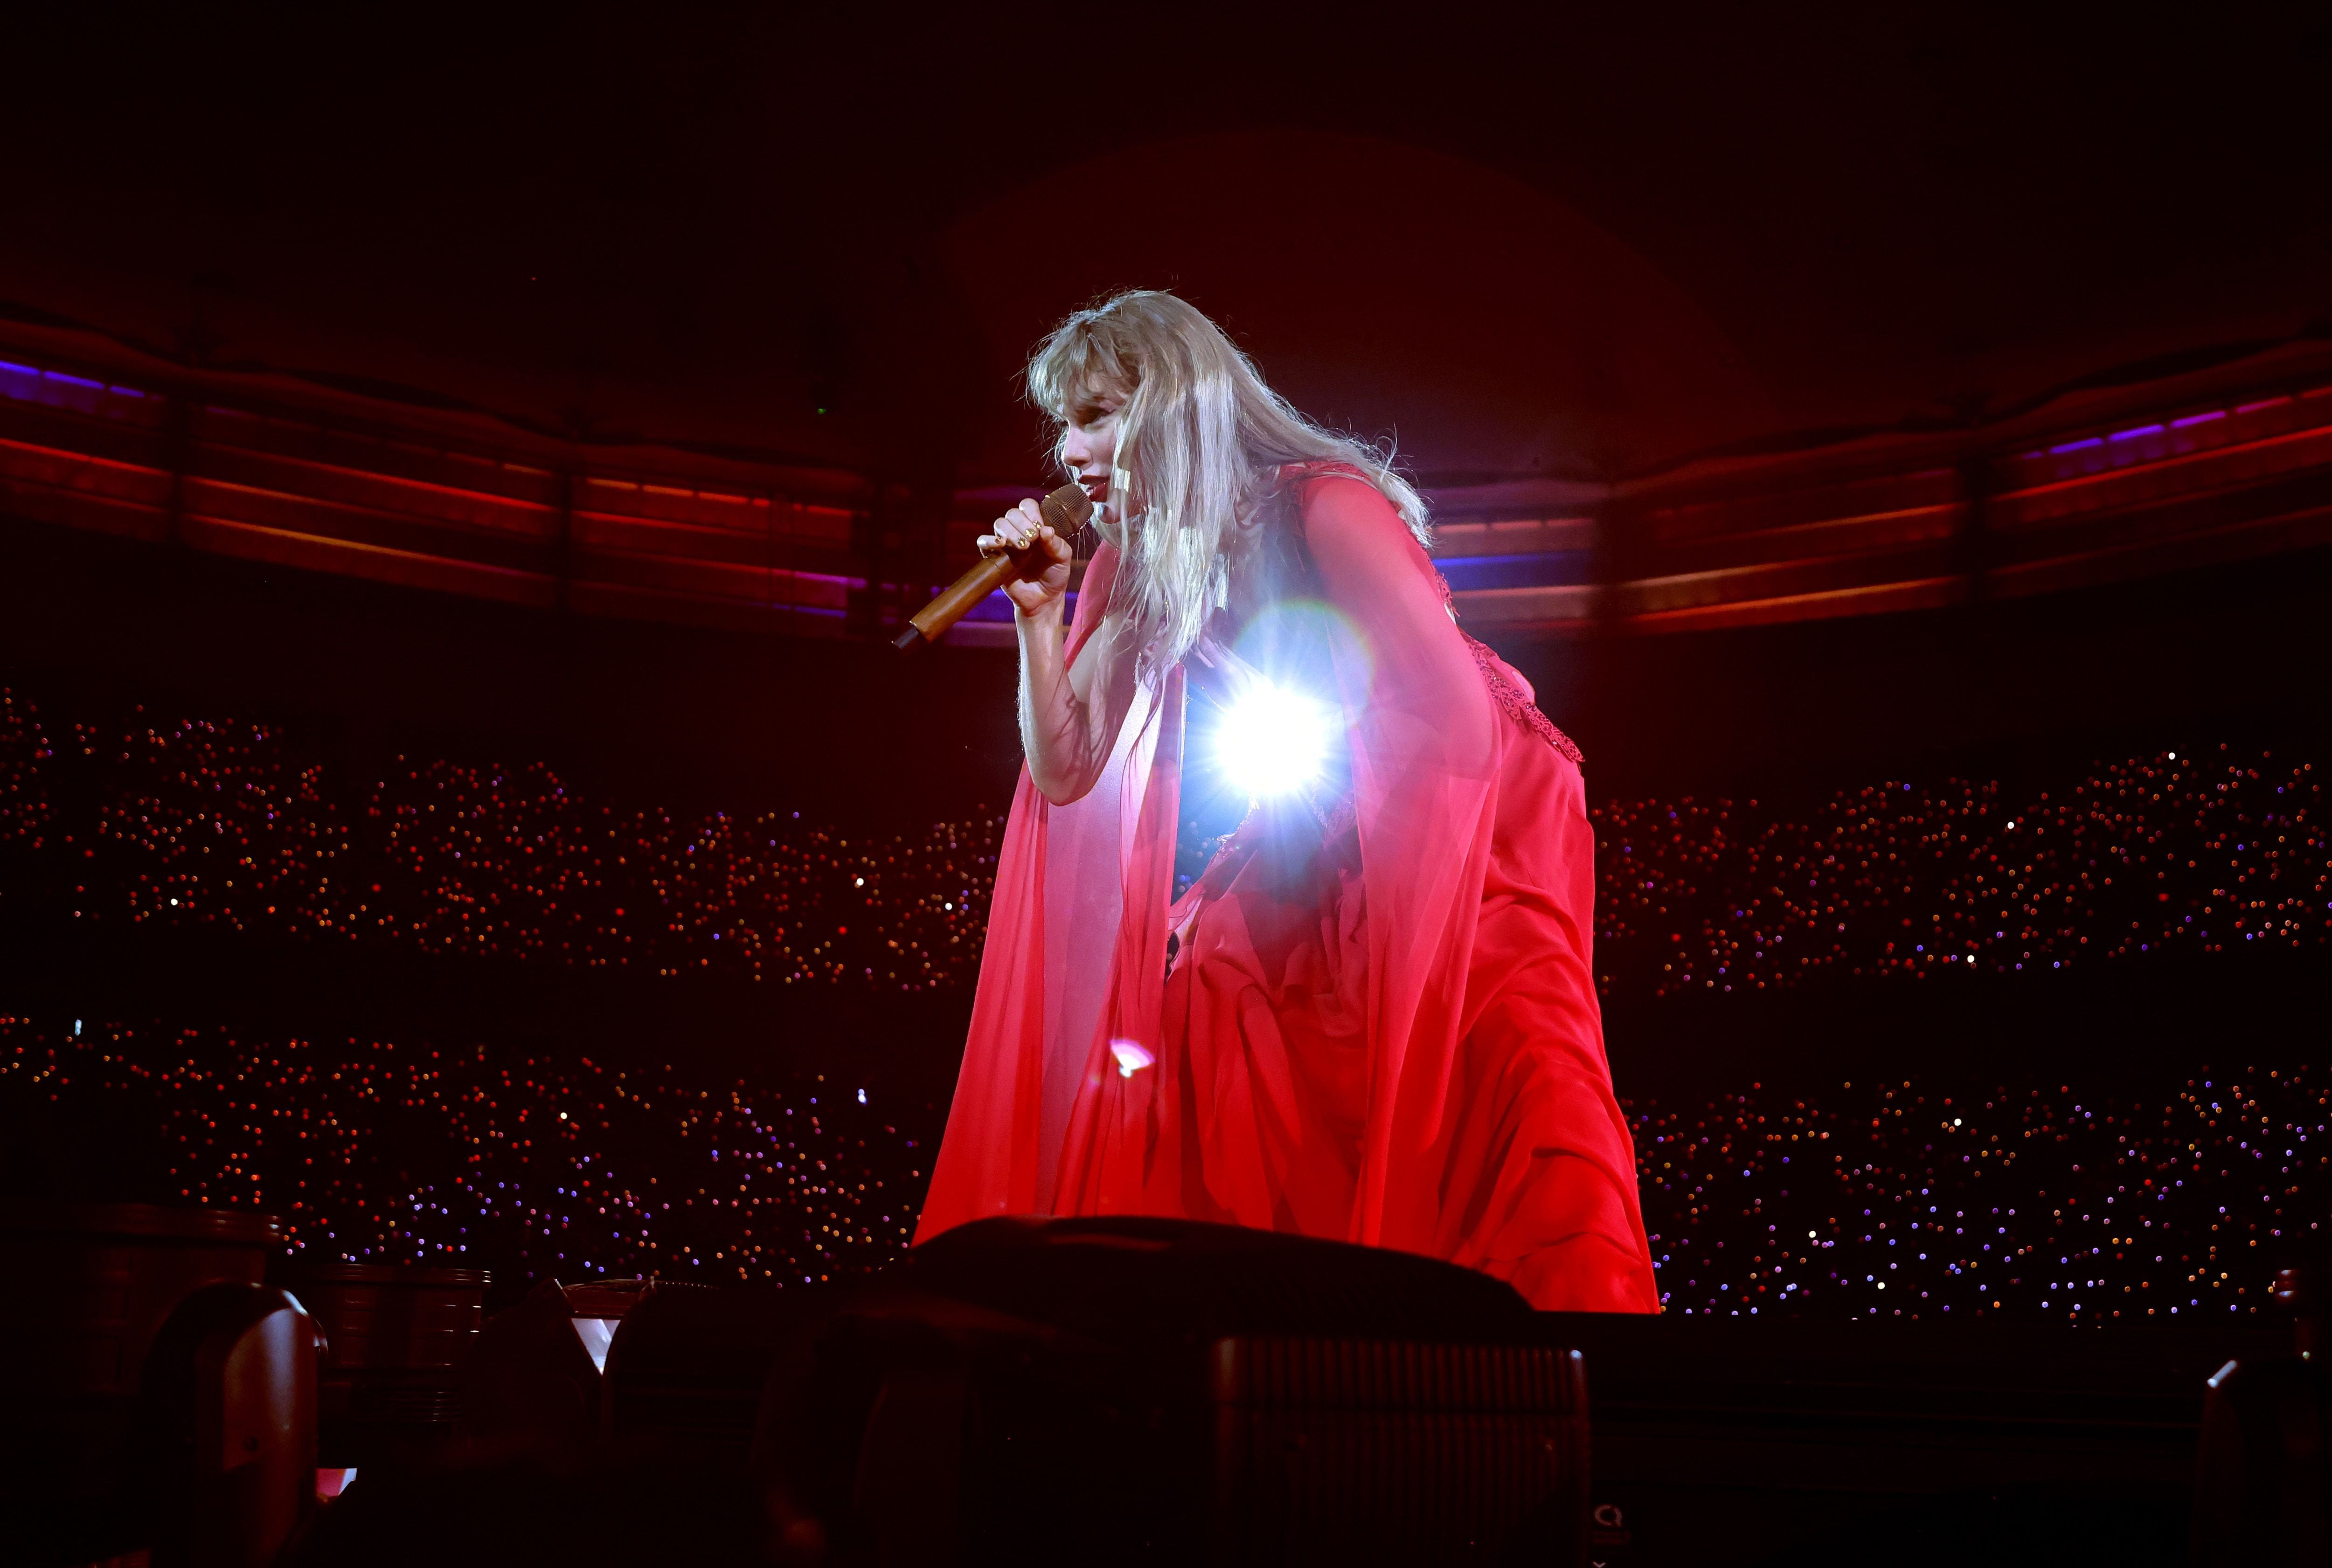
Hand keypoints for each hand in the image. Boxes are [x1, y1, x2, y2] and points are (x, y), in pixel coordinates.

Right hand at [977, 497, 1074, 616]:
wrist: (1044, 599)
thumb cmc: (1055, 576)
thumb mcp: (1063, 559)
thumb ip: (1056, 544)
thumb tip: (1045, 530)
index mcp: (1036, 526)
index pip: (1028, 506)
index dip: (1032, 513)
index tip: (1040, 528)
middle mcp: (1019, 531)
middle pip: (1012, 513)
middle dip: (1022, 523)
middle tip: (1032, 540)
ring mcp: (1005, 543)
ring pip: (999, 524)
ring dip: (1010, 531)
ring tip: (1023, 547)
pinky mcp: (994, 557)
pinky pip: (983, 542)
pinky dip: (989, 540)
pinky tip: (1001, 544)